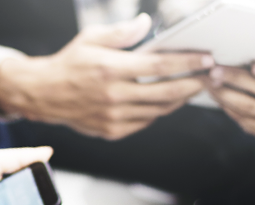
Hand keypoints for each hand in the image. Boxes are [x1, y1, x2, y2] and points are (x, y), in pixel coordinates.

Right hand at [0, 14, 213, 139]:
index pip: (160, 66)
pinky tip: (168, 100)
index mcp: (110, 69)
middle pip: (167, 92)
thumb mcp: (91, 38)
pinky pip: (146, 121)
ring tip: (193, 87)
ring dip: (180, 99)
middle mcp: (114, 95)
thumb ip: (121, 32)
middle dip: (194, 83)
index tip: (206, 58)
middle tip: (210, 76)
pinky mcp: (112, 130)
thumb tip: (146, 23)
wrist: (43, 94)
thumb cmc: (70, 63)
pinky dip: (160, 110)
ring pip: (160, 110)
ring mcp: (113, 116)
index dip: (188, 63)